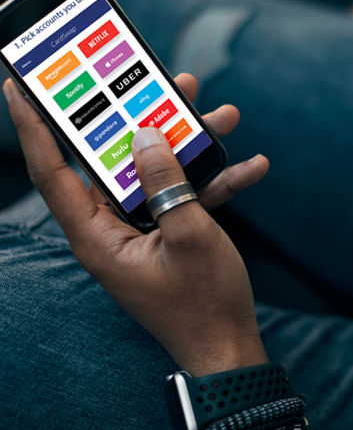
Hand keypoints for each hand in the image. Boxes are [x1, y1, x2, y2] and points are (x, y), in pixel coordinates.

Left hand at [3, 74, 269, 376]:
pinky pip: (185, 197)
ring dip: (190, 146)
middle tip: (158, 83)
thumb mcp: (190, 236)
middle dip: (140, 119)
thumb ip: (166, 183)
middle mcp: (112, 229)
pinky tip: (252, 167)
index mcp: (97, 236)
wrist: (229, 347)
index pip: (53, 171)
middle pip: (116, 161)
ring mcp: (143, 231)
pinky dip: (216, 182)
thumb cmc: (205, 303)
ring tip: (220, 115)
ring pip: (156, 173)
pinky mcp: (170, 234)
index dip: (35, 126)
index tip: (18, 85)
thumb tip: (146, 135)